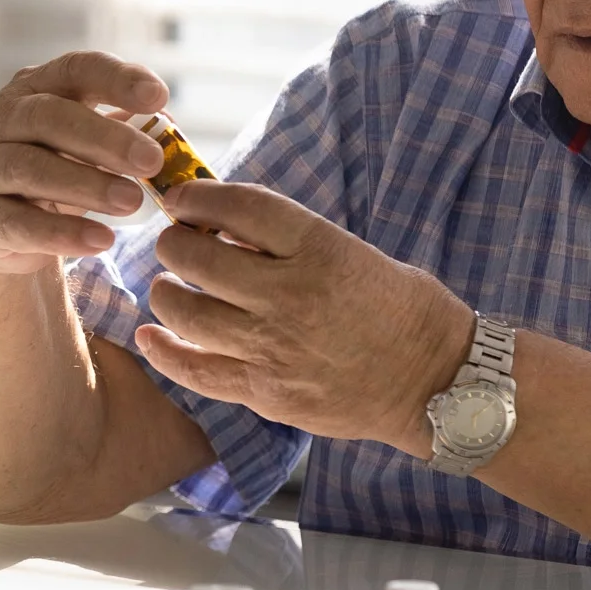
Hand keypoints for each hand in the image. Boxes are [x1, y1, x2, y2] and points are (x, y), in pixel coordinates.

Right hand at [0, 51, 169, 276]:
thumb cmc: (54, 169)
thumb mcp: (89, 145)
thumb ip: (126, 131)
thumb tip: (168, 126)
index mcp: (38, 88)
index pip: (76, 69)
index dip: (117, 79)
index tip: (159, 96)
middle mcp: (5, 119)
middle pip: (50, 117)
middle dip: (105, 138)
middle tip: (150, 160)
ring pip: (31, 169)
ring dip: (86, 185)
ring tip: (132, 202)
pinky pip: (18, 223)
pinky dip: (61, 234)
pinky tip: (101, 241)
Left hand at [134, 180, 474, 457]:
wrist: (439, 384)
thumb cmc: (404, 311)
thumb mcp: (354, 254)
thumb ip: (292, 245)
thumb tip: (227, 232)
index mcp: (320, 249)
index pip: (238, 206)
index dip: (198, 196)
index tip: (182, 198)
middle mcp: (290, 295)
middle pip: (198, 257)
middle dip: (174, 242)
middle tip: (174, 243)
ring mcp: (274, 348)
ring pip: (186, 312)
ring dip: (166, 292)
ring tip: (169, 287)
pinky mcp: (267, 393)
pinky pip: (196, 370)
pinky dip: (164, 350)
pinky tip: (151, 335)